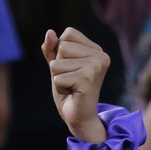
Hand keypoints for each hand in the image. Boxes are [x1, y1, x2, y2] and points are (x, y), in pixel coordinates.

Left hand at [42, 27, 109, 143]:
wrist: (79, 118)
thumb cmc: (69, 91)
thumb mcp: (58, 66)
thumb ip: (52, 49)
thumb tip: (49, 32)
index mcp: (97, 49)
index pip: (68, 34)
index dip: (60, 52)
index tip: (71, 69)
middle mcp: (101, 55)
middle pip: (62, 47)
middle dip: (58, 66)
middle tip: (71, 80)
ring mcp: (96, 66)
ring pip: (57, 63)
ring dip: (58, 78)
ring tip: (71, 87)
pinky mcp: (88, 78)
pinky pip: (57, 77)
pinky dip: (60, 87)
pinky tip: (72, 93)